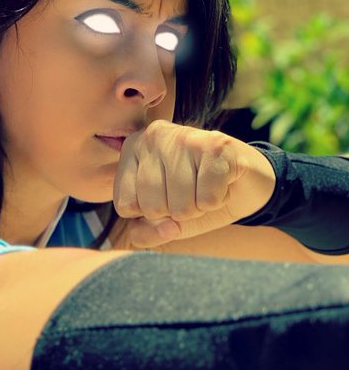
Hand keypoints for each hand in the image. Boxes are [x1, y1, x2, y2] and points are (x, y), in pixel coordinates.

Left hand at [113, 120, 275, 247]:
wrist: (245, 183)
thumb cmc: (195, 197)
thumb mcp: (162, 220)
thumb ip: (145, 233)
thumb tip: (167, 228)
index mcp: (132, 149)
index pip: (126, 206)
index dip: (151, 215)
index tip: (167, 197)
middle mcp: (153, 135)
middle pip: (152, 207)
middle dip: (176, 213)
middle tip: (191, 193)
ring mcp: (185, 136)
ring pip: (181, 206)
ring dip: (199, 208)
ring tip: (206, 187)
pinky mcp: (216, 144)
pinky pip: (208, 199)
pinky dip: (218, 201)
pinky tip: (222, 182)